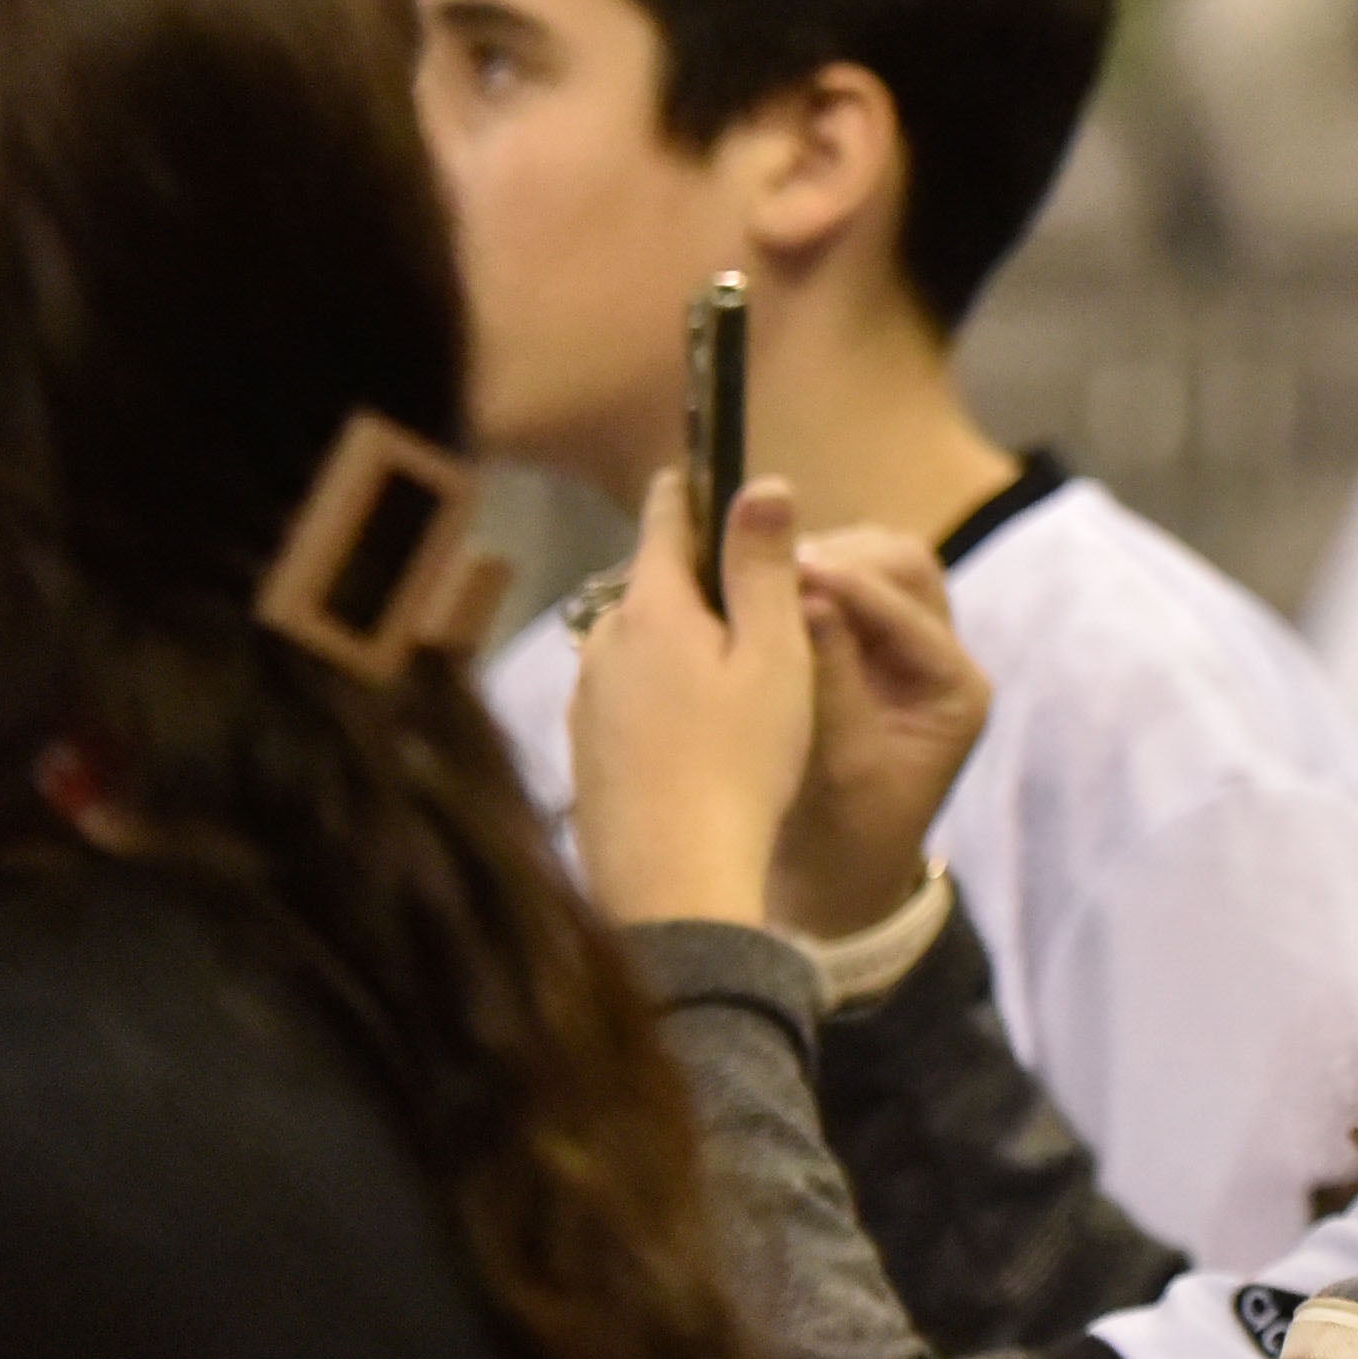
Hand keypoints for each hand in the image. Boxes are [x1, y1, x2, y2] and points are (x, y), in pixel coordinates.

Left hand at [567, 474, 817, 930]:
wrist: (672, 885)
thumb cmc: (740, 762)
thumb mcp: (776, 655)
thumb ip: (765, 566)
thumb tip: (762, 482)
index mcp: (653, 607)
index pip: (665, 517)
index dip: (695, 490)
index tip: (712, 474)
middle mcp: (601, 641)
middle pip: (655, 586)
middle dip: (700, 586)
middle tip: (761, 613)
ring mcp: (584, 700)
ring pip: (638, 647)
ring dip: (680, 649)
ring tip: (737, 690)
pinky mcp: (581, 753)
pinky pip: (625, 700)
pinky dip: (660, 702)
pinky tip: (697, 744)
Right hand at [771, 526, 988, 939]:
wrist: (830, 878)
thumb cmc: (843, 839)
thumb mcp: (842, 766)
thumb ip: (832, 683)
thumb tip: (808, 599)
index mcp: (957, 689)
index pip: (908, 612)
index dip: (850, 585)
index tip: (792, 570)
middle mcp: (939, 657)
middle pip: (902, 568)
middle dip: (839, 558)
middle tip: (771, 559)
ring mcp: (901, 646)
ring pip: (871, 567)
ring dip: (817, 562)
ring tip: (756, 567)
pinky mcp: (859, 645)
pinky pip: (837, 589)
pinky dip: (799, 582)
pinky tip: (752, 586)